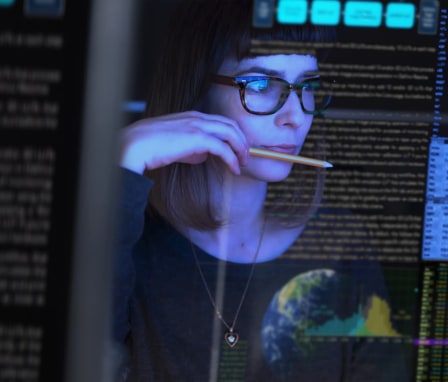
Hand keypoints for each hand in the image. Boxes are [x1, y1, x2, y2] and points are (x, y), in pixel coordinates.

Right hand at [119, 111, 248, 174]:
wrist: (136, 145)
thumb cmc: (150, 146)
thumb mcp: (175, 145)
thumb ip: (191, 148)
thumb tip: (203, 156)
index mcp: (192, 116)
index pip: (221, 122)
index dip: (233, 135)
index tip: (238, 149)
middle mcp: (197, 117)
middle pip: (231, 125)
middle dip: (242, 141)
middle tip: (246, 156)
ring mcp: (198, 126)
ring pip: (231, 133)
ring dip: (241, 149)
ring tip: (243, 163)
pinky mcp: (198, 138)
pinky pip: (223, 148)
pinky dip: (232, 159)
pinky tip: (234, 169)